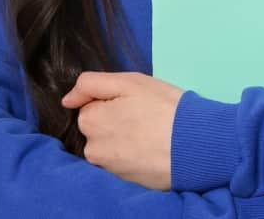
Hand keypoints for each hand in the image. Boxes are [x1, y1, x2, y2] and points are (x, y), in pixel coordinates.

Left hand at [60, 71, 185, 190]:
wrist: (196, 144)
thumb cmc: (165, 108)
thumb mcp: (131, 82)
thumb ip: (92, 84)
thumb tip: (67, 100)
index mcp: (90, 121)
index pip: (91, 107)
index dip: (113, 102)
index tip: (135, 103)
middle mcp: (92, 149)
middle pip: (99, 129)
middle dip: (115, 123)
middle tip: (146, 119)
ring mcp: (108, 168)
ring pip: (110, 147)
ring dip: (124, 141)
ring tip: (151, 136)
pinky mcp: (125, 182)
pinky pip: (123, 164)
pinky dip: (134, 157)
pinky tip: (152, 151)